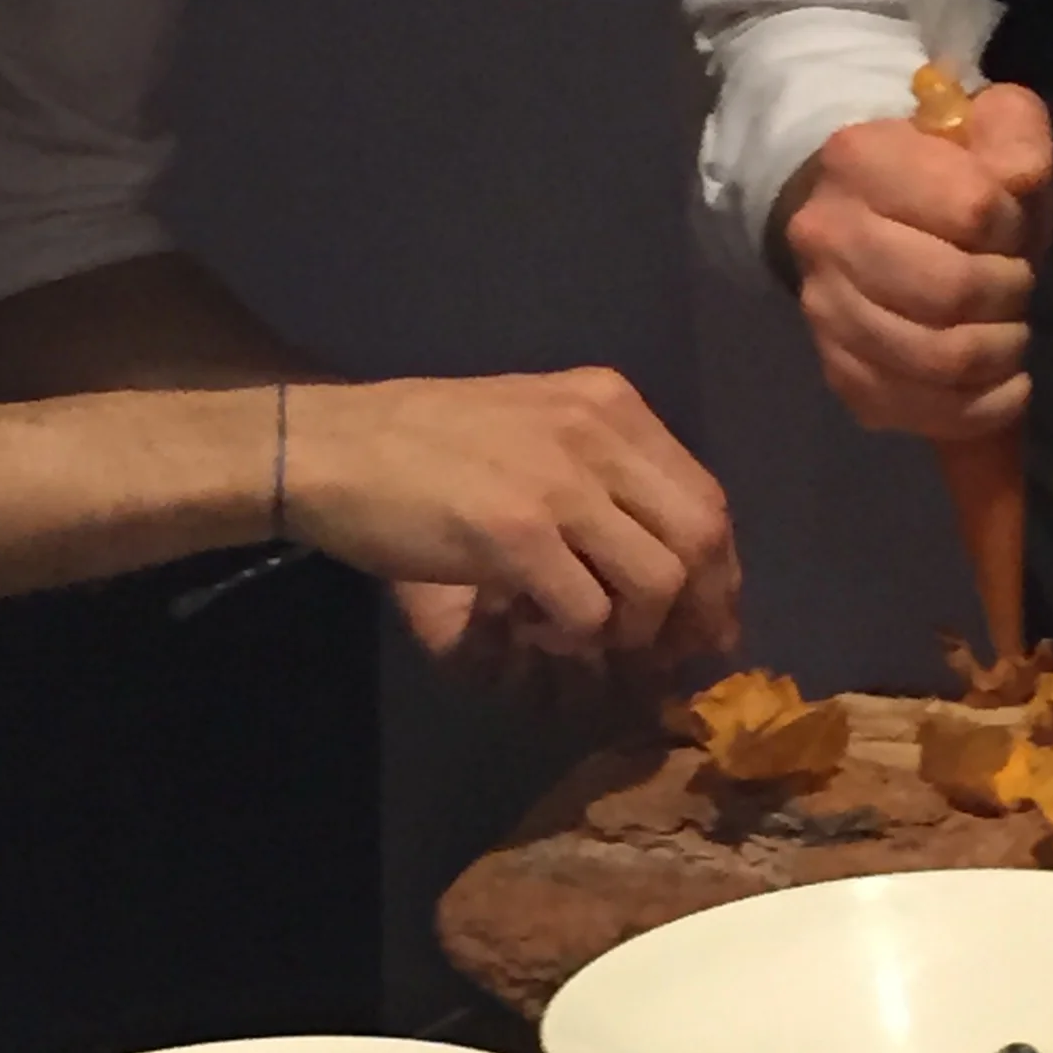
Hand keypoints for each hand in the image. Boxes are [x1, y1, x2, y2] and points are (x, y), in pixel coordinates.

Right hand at [288, 369, 739, 662]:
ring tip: (580, 629)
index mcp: (610, 403)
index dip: (718, 570)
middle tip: (665, 649)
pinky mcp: (515, 534)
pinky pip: (588, 613)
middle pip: (700, 537)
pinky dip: (573, 637)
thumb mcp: (537, 425)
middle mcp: (598, 433)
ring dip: (631, 629)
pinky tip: (533, 624)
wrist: (334, 444)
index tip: (707, 617)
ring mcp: (559, 483)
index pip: (705, 494)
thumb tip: (675, 557)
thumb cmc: (427, 440)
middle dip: (695, 608)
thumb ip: (603, 473)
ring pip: (656, 583)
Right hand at [780, 84, 1052, 438]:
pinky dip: (983, 407)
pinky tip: (1002, 381)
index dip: (1010, 224)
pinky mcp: (842, 376)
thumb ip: (1015, 134)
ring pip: (940, 358)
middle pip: (952, 290)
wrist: (882, 224)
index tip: (1006, 226)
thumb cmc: (951, 178)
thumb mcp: (992, 129)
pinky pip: (923, 412)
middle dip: (1009, 291)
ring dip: (1001, 350)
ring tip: (1008, 330)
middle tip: (1015, 282)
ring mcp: (826, 313)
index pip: (972, 208)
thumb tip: (1017, 180)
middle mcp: (825, 235)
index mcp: (858, 158)